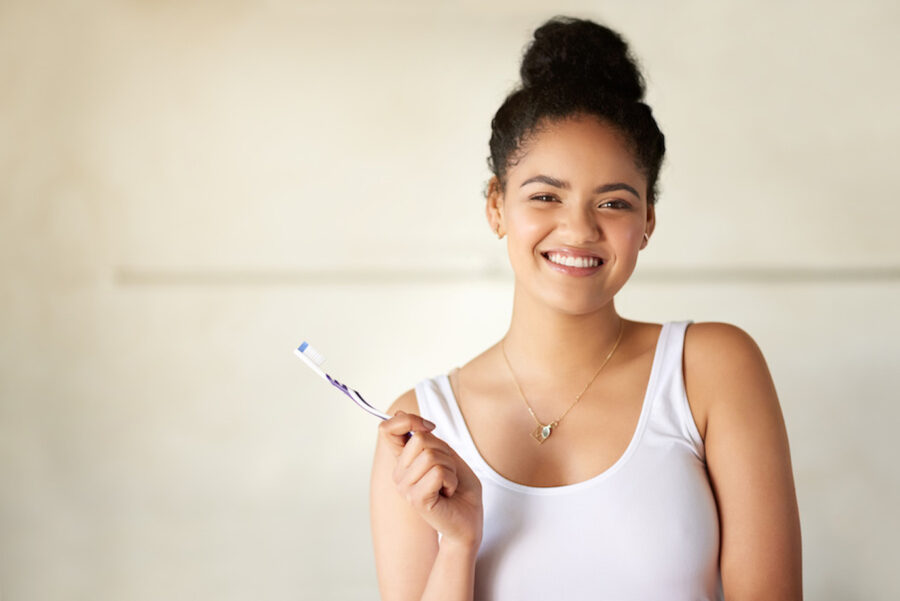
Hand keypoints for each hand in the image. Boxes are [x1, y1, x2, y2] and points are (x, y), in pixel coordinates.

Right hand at [378, 411, 483, 549]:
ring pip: (431, 455)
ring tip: (448, 484)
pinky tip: (448, 493)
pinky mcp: (416, 499)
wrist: (470, 520)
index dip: (407, 420)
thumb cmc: (459, 489)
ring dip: (450, 468)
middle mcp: (399, 474)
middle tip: (448, 473)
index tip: (430, 427)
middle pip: (419, 439)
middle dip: (444, 452)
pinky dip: (451, 480)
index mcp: (403, 462)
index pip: (387, 430)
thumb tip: (401, 412)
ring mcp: (405, 487)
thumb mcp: (445, 454)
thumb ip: (426, 438)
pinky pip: (438, 472)